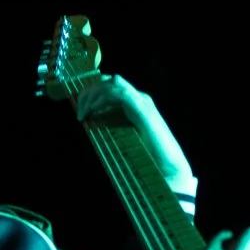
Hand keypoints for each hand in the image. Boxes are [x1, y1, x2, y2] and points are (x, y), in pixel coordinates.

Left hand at [76, 75, 194, 188]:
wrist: (169, 167)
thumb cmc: (148, 157)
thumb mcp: (124, 137)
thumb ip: (111, 126)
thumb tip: (92, 121)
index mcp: (135, 103)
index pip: (109, 86)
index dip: (91, 94)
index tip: (80, 110)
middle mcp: (139, 98)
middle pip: (108, 82)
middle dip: (89, 93)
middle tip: (79, 113)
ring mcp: (142, 102)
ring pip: (112, 85)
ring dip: (93, 96)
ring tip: (84, 113)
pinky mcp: (143, 110)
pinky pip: (120, 95)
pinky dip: (102, 100)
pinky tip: (94, 112)